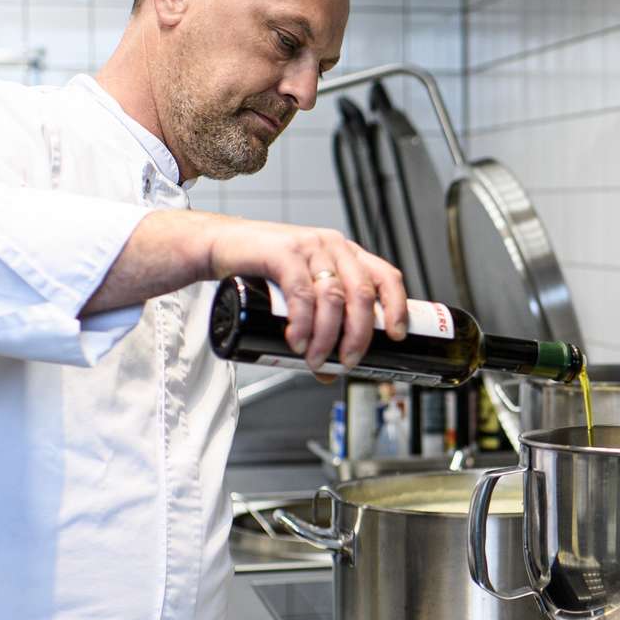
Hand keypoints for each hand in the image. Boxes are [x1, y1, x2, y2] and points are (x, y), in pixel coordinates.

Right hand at [206, 220, 408, 376]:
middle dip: (359, 335)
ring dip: (327, 336)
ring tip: (315, 358)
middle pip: (362, 294)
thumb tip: (331, 373)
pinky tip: (297, 341)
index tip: (398, 337)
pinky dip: (303, 322)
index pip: (386, 276)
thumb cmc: (264, 271)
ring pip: (333, 297)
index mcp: (348, 255)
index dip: (397, 307)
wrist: (221, 246)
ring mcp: (310, 247)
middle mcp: (334, 247)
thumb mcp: (300, 295)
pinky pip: (302, 292)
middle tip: (347, 361)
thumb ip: (318, 327)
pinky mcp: (284, 252)